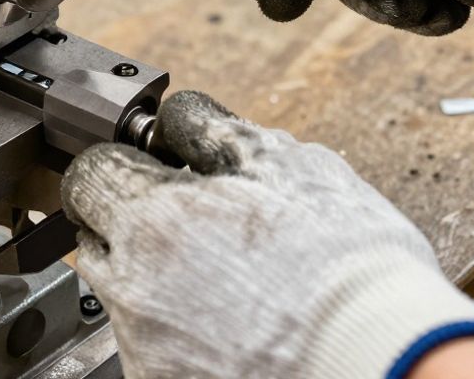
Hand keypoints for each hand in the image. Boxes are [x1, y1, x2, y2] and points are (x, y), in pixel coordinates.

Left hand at [61, 91, 473, 378]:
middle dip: (130, 218)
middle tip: (188, 221)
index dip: (128, 162)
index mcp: (153, 219)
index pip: (91, 169)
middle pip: (94, 234)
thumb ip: (214, 130)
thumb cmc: (346, 269)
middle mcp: (132, 286)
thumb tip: (180, 119)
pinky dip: (175, 328)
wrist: (382, 362)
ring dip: (153, 274)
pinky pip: (146, 341)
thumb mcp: (288, 164)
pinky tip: (228, 323)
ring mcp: (142, 343)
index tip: (156, 168)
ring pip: (120, 291)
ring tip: (222, 278)